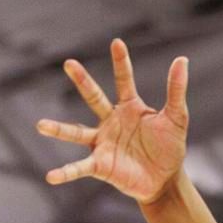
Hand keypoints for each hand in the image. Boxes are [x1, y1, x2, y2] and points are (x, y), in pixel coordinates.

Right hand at [36, 39, 188, 204]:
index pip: (124, 81)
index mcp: (129, 108)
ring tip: (40, 125)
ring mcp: (103, 142)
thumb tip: (182, 59)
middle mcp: (111, 122)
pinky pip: (79, 168)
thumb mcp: (176, 118)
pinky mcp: (100, 165)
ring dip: (59, 129)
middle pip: (94, 97)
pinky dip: (65, 172)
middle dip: (83, 81)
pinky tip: (51, 176)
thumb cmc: (169, 148)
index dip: (121, 63)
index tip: (117, 42)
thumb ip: (176, 90)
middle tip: (69, 63)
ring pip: (76, 132)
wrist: (166, 179)